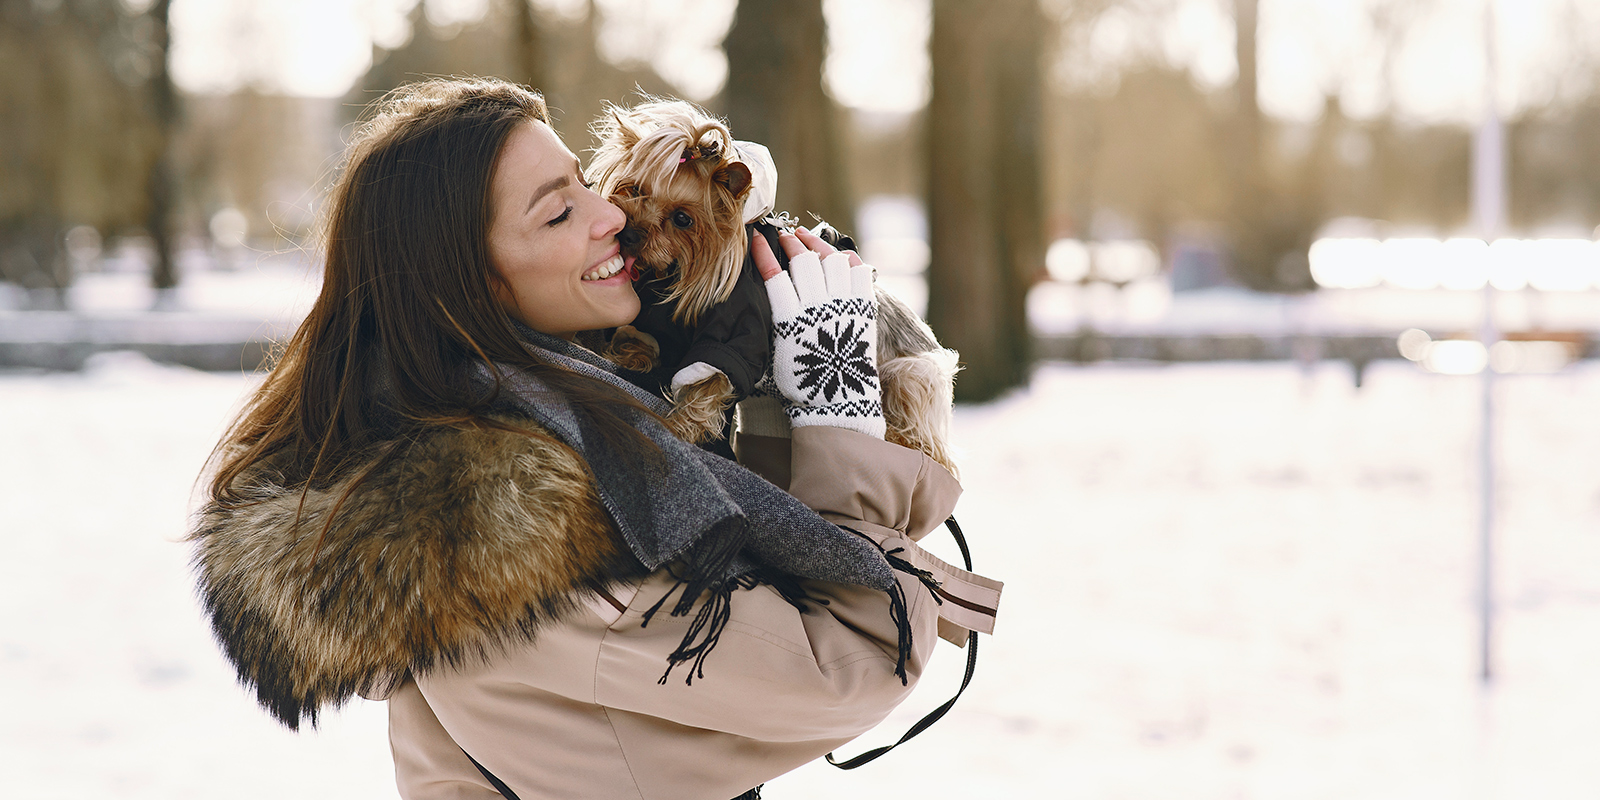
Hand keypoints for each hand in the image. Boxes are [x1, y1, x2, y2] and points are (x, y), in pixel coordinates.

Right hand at [752, 229, 883, 438]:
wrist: (837, 401)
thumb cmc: (802, 383)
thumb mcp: (776, 353)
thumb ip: (771, 323)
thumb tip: (762, 300)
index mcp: (791, 320)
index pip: (774, 275)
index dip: (763, 252)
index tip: (757, 237)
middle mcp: (818, 308)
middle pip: (803, 261)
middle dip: (792, 243)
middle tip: (786, 237)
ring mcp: (844, 306)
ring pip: (832, 260)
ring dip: (819, 247)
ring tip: (811, 242)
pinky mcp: (863, 308)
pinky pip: (859, 272)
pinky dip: (849, 261)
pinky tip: (840, 258)